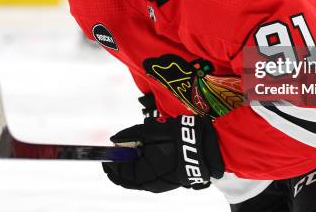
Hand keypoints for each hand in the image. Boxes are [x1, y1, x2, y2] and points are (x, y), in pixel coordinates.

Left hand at [102, 115, 223, 192]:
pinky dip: (140, 169)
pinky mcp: (167, 182)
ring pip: (137, 180)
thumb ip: (132, 135)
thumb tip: (115, 140)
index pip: (121, 173)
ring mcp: (160, 185)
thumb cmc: (181, 136)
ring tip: (129, 151)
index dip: (111, 164)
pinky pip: (147, 179)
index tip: (106, 153)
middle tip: (115, 153)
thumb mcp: (155, 130)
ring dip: (130, 167)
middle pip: (127, 180)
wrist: (209, 148)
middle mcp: (152, 183)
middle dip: (118, 167)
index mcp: (147, 171)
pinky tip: (143, 157)